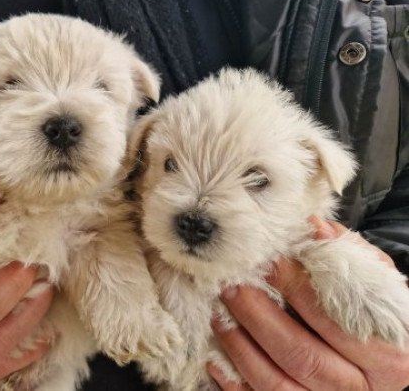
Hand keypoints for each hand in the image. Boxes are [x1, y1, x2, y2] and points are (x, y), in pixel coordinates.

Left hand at [206, 217, 408, 390]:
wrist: (387, 356)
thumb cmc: (377, 313)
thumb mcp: (377, 284)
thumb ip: (349, 257)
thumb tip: (311, 228)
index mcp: (388, 357)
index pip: (336, 322)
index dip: (298, 290)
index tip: (271, 263)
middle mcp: (359, 389)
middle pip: (300, 355)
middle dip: (258, 317)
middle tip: (232, 287)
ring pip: (275, 383)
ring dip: (240, 346)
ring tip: (219, 314)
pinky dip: (233, 382)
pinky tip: (214, 357)